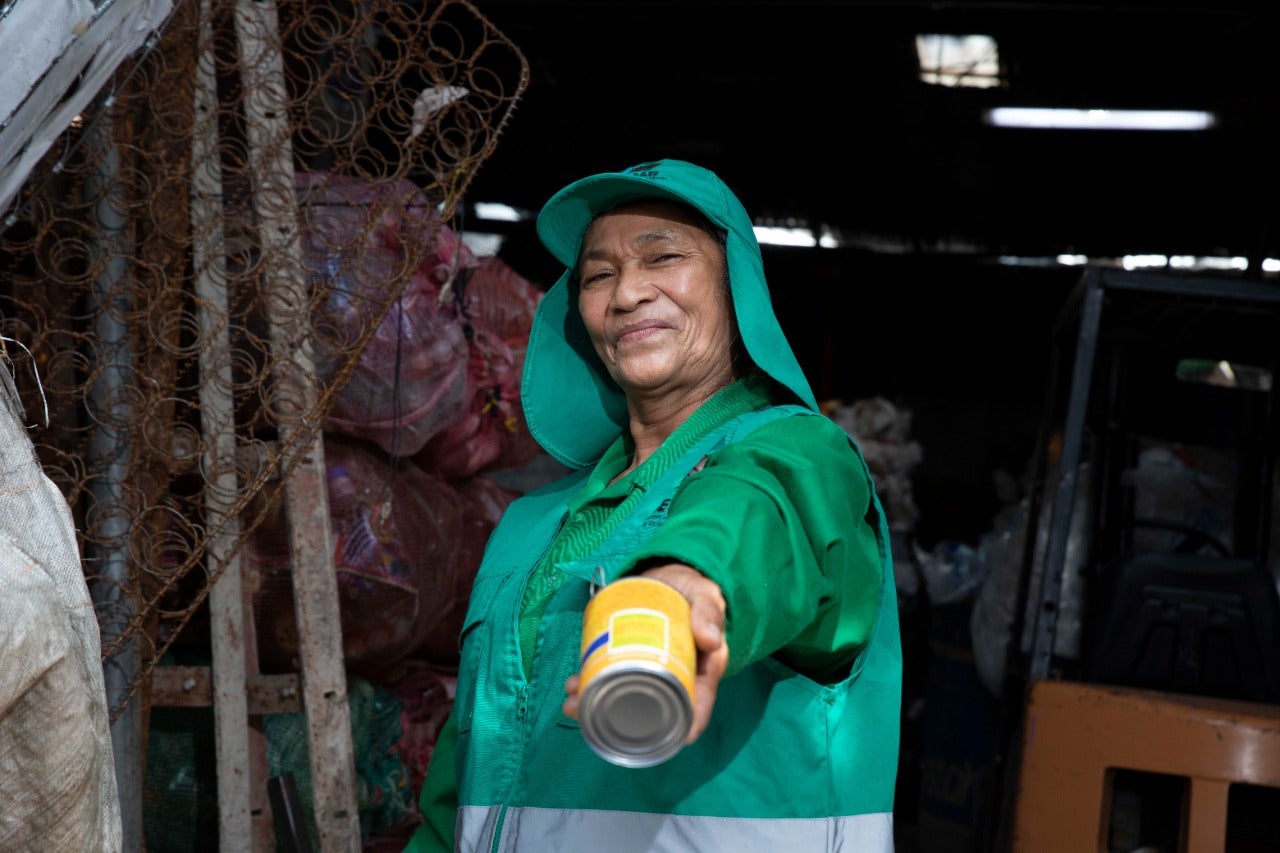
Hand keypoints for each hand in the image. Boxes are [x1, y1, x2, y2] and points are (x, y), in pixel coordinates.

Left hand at [562, 563, 728, 744]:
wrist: (673, 576)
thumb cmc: (694, 592)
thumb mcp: (706, 598)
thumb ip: (709, 613)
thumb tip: (710, 640)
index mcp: (700, 671)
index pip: (697, 704)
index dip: (686, 726)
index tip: (670, 741)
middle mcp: (673, 677)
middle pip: (651, 706)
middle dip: (620, 715)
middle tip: (589, 711)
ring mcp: (648, 669)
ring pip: (624, 694)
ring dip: (596, 700)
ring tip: (572, 700)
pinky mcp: (628, 657)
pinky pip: (611, 675)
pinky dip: (591, 680)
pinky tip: (573, 682)